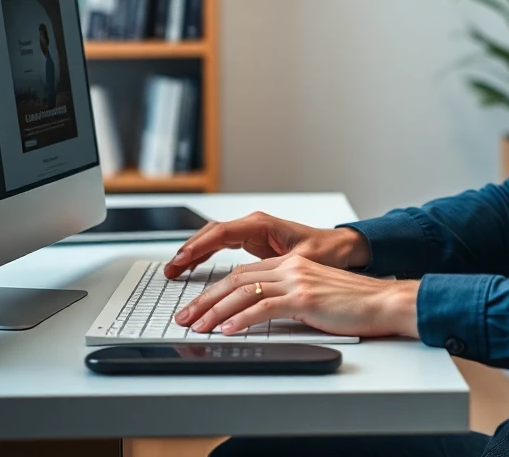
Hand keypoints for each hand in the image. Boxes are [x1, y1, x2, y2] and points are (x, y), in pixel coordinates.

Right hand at [164, 211, 371, 279]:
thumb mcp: (303, 261)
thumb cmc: (325, 251)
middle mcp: (253, 225)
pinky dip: (205, 255)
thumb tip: (259, 283)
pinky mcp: (252, 241)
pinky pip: (221, 245)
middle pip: (211, 234)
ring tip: (173, 271)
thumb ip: (281, 268)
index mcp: (262, 225)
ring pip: (213, 238)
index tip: (181, 261)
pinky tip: (192, 268)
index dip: (199, 247)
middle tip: (170, 270)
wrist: (338, 247)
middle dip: (188, 251)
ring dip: (193, 253)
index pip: (221, 233)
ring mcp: (251, 232)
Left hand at [173, 254, 419, 338]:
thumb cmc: (354, 304)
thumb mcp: (314, 296)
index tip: (197, 306)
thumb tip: (258, 315)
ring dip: (215, 311)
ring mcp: (297, 280)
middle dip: (205, 299)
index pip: (242, 273)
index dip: (215, 290)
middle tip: (185, 316)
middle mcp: (290, 267)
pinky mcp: (304, 297)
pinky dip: (240, 319)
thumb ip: (287, 298)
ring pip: (243, 292)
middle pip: (236, 279)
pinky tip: (226, 330)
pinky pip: (262, 307)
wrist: (383, 302)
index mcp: (291, 264)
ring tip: (197, 326)